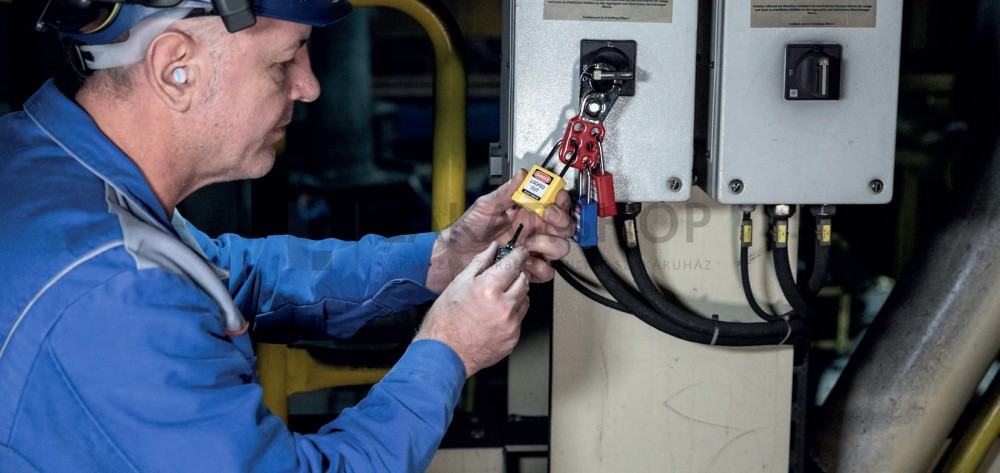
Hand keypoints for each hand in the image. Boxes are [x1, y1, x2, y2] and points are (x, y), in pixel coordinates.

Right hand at [415, 243, 530, 377]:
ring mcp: (510, 325)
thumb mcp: (458, 284)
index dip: (518, 255)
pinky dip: (511, 314)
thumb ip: (480, 263)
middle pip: (523, 281)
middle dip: (515, 275)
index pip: (514, 264)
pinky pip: (519, 319)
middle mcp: (503, 307)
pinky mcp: (512, 339)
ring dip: (515, 295)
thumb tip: (492, 249)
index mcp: (489, 289)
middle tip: (503, 277)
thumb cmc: (445, 321)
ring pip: (524, 300)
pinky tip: (494, 317)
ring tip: (495, 300)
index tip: (519, 253)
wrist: (443, 353)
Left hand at [426, 169, 573, 291]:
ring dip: (549, 245)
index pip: (556, 203)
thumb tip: (522, 175)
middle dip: (560, 222)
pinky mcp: (528, 268)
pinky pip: (546, 271)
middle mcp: (534, 229)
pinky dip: (539, 267)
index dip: (560, 201)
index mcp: (527, 211)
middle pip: (565, 226)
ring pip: (560, 248)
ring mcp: (532, 249)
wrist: (455, 255)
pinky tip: (525, 261)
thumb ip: (506, 192)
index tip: (551, 202)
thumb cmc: (468, 229)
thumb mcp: (486, 205)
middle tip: (546, 219)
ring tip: (529, 242)